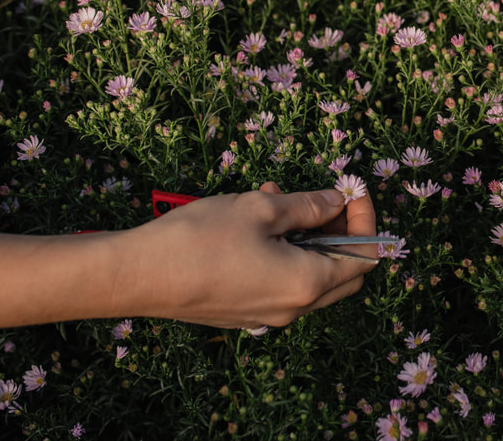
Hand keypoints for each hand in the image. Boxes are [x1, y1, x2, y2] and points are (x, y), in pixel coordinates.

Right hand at [113, 182, 376, 328]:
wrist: (137, 276)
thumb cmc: (200, 239)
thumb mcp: (261, 208)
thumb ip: (308, 206)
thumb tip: (337, 201)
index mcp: (307, 284)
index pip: (364, 257)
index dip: (365, 220)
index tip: (352, 189)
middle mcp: (294, 309)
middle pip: (343, 272)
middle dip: (342, 230)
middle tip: (327, 197)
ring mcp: (267, 315)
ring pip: (309, 275)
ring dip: (307, 235)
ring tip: (279, 195)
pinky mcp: (243, 313)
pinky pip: (281, 282)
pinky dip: (284, 250)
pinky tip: (257, 220)